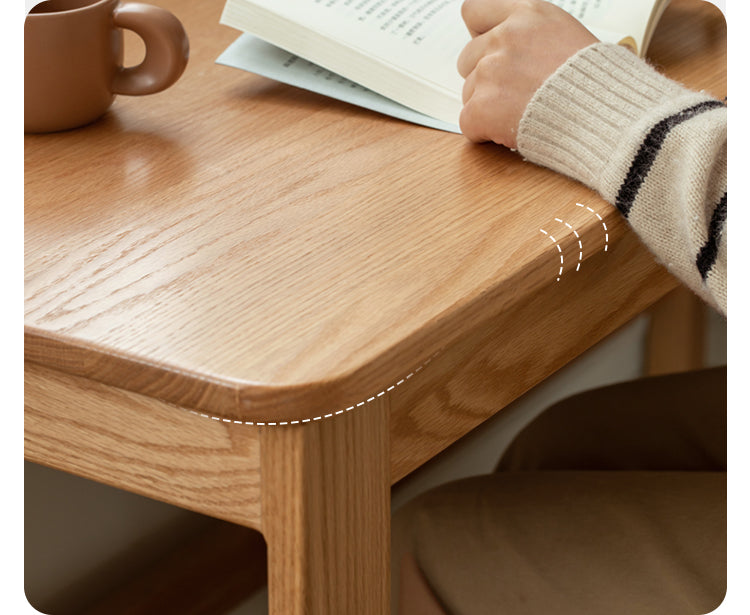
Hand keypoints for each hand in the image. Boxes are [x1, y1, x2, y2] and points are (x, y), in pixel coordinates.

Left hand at [457, 0, 597, 147]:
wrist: (607, 119)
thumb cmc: (599, 85)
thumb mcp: (569, 37)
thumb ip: (532, 37)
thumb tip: (514, 48)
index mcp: (528, 14)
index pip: (474, 10)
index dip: (479, 34)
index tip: (490, 50)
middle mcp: (505, 37)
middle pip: (467, 58)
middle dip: (485, 77)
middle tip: (514, 93)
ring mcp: (491, 72)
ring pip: (468, 92)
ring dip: (488, 106)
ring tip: (523, 114)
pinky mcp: (482, 108)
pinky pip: (468, 122)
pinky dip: (484, 132)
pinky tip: (511, 132)